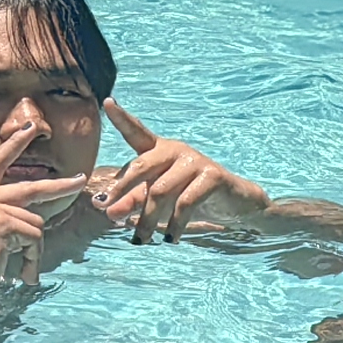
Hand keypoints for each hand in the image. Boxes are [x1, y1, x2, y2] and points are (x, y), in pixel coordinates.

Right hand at [0, 120, 85, 301]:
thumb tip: (30, 220)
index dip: (13, 145)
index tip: (29, 129)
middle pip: (29, 187)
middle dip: (58, 186)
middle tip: (79, 181)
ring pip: (34, 222)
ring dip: (34, 251)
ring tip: (23, 271)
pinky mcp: (1, 223)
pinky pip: (33, 237)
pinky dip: (33, 258)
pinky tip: (21, 274)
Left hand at [87, 99, 267, 242]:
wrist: (235, 204)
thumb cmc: (190, 197)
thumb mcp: (158, 200)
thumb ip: (133, 201)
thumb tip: (107, 211)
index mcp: (159, 150)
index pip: (137, 132)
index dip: (122, 118)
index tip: (107, 102)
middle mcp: (175, 150)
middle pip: (142, 167)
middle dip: (122, 192)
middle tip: (108, 215)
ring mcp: (194, 161)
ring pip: (161, 191)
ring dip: (147, 219)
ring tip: (141, 240)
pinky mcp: (212, 176)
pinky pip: (185, 203)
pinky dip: (175, 225)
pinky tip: (171, 239)